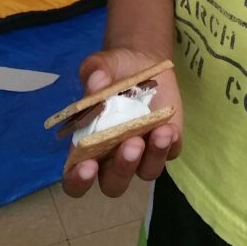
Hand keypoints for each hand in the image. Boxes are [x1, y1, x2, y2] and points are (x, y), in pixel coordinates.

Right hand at [62, 46, 182, 200]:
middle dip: (122, 169)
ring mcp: (142, 154)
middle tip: (130, 144)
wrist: (142, 61)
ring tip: (159, 132)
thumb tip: (96, 82)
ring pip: (147, 172)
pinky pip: (171, 153)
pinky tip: (169, 127)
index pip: (75, 179)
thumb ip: (94, 73)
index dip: (78, 180)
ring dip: (153, 157)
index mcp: (86, 147)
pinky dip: (171, 144)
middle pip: (114, 184)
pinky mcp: (166, 144)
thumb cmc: (111, 70)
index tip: (87, 166)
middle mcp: (112, 158)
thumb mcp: (99, 65)